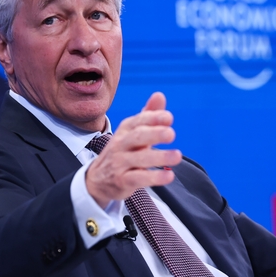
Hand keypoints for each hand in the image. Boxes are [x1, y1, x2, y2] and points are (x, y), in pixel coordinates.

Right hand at [85, 92, 181, 207]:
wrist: (98, 179)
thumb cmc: (122, 151)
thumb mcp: (133, 133)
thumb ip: (148, 115)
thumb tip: (159, 95)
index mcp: (125, 130)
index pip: (138, 121)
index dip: (153, 118)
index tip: (169, 117)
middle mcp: (121, 144)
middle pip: (137, 137)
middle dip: (154, 134)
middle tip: (171, 134)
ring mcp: (120, 163)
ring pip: (140, 158)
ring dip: (159, 157)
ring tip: (177, 156)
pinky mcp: (123, 181)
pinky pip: (139, 178)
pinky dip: (154, 177)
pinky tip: (169, 175)